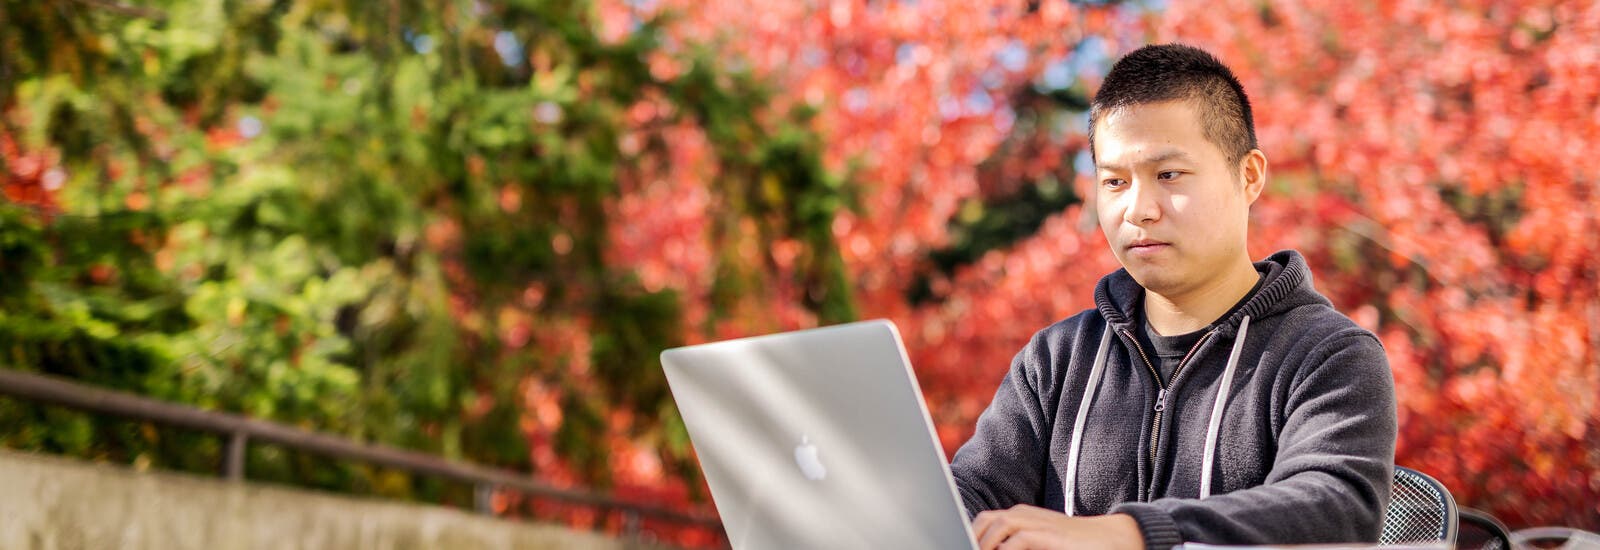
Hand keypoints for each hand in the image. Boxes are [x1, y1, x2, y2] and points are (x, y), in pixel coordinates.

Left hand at [971, 505, 1143, 549]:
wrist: (1110, 539)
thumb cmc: (1074, 545)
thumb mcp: (1040, 544)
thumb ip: (1017, 546)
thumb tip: (993, 548)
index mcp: (1020, 517)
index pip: (985, 521)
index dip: (972, 534)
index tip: (963, 544)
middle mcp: (1025, 515)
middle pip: (986, 520)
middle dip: (974, 536)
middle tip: (967, 548)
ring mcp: (1037, 522)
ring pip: (998, 526)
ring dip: (985, 543)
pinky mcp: (1049, 534)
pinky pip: (1019, 540)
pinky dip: (1006, 549)